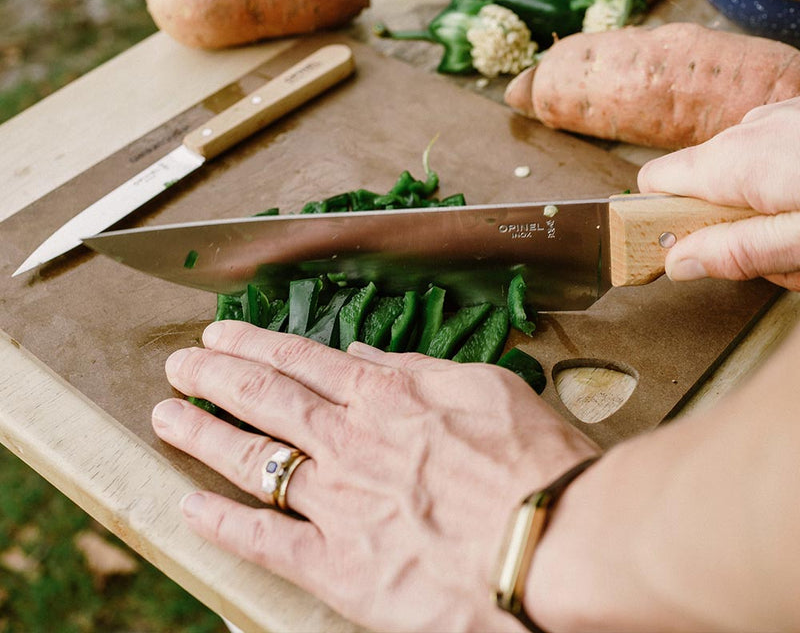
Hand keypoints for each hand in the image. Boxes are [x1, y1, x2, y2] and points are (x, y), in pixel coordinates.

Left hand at [152, 321, 597, 632]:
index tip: (221, 334)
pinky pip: (265, 541)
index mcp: (385, 397)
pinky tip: (189, 506)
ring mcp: (337, 502)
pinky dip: (222, 523)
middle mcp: (349, 442)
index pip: (301, 361)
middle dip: (214, 376)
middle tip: (179, 364)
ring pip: (252, 459)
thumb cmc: (532, 461)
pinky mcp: (339, 565)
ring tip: (168, 414)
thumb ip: (419, 370)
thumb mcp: (485, 386)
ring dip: (203, 433)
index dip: (254, 344)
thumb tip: (368, 360)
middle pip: (264, 399)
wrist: (550, 541)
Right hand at [637, 97, 799, 289]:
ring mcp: (779, 120)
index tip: (687, 256)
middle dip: (737, 232)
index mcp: (733, 159)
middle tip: (786, 257)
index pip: (652, 185)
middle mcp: (747, 130)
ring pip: (746, 183)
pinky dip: (791, 191)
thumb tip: (678, 262)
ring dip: (770, 218)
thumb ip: (738, 252)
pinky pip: (777, 164)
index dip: (661, 224)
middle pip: (705, 192)